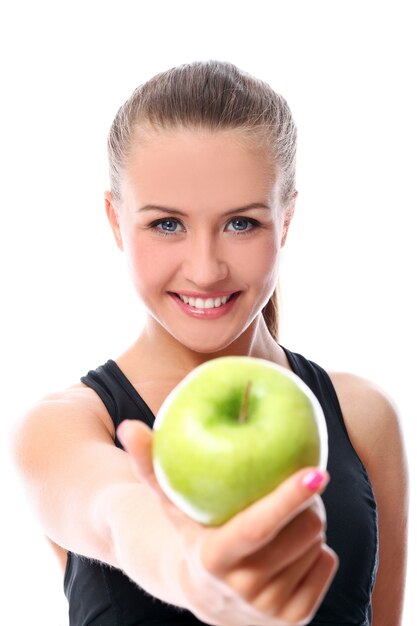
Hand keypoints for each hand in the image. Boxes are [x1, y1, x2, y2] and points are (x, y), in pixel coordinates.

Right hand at [118, 419, 337, 625]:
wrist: (207, 596)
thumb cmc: (191, 531)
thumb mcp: (171, 502)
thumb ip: (150, 465)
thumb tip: (129, 426)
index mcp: (214, 558)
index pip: (259, 526)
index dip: (287, 497)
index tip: (317, 471)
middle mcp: (243, 591)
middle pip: (302, 530)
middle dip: (307, 502)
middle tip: (297, 485)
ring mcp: (271, 611)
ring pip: (317, 545)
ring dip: (311, 522)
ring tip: (288, 516)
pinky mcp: (295, 620)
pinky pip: (327, 565)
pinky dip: (316, 549)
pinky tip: (292, 547)